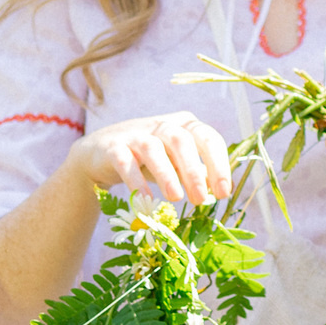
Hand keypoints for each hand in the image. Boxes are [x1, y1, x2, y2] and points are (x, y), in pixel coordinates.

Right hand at [74, 112, 233, 206]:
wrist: (101, 154)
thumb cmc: (149, 159)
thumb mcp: (177, 163)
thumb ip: (198, 172)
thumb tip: (221, 190)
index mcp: (185, 125)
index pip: (209, 138)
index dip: (219, 164)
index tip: (224, 193)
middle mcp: (162, 125)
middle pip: (183, 141)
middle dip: (194, 171)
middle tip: (201, 199)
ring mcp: (136, 134)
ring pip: (154, 149)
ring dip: (166, 174)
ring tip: (175, 198)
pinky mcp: (113, 147)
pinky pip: (125, 162)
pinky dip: (136, 180)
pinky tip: (146, 198)